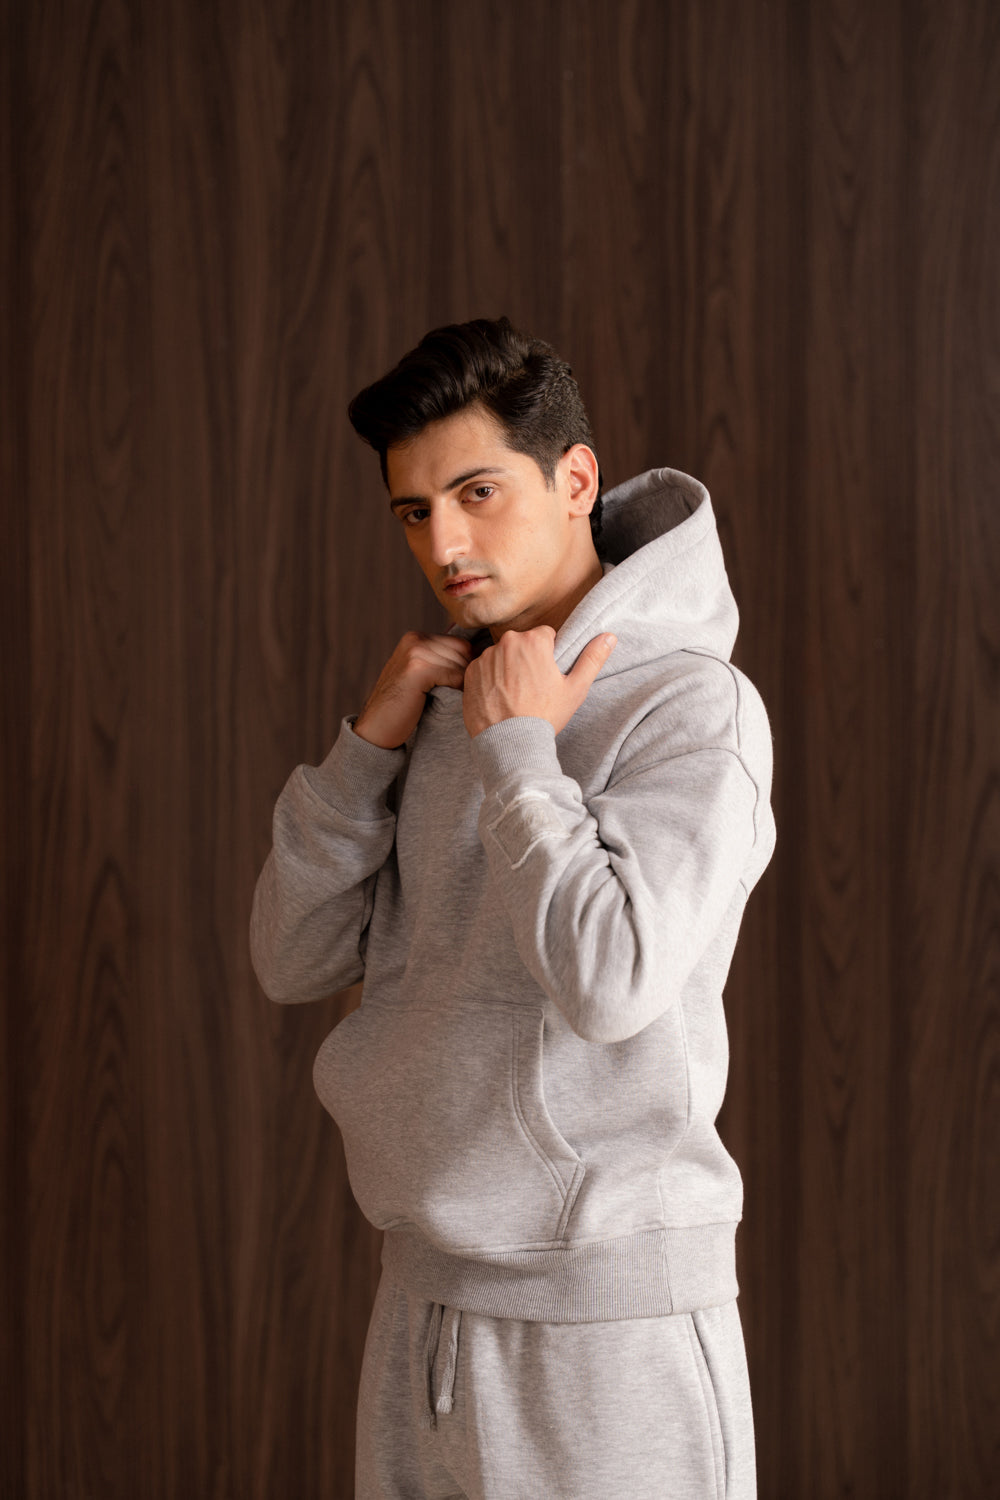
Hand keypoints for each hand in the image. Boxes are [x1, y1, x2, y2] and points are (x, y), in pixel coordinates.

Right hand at [354, 631, 471, 747]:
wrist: (376, 728)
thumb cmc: (403, 706)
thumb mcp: (420, 675)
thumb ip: (440, 661)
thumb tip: (480, 654)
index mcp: (416, 637)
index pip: (461, 643)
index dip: (469, 666)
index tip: (465, 686)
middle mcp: (415, 639)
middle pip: (463, 651)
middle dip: (468, 674)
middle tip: (463, 695)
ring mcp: (415, 652)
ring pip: (461, 664)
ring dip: (463, 684)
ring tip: (455, 700)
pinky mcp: (418, 669)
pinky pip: (455, 676)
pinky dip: (457, 690)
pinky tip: (448, 702)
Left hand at [462, 626, 615, 737]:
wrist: (510, 742)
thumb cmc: (545, 716)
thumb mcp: (575, 689)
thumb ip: (592, 659)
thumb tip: (609, 636)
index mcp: (534, 641)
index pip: (545, 635)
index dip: (549, 654)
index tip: (547, 674)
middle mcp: (507, 642)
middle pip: (521, 644)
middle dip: (526, 659)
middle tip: (532, 688)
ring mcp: (485, 657)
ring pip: (502, 656)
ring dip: (507, 668)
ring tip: (514, 695)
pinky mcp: (470, 673)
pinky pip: (483, 669)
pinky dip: (490, 680)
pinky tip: (499, 699)